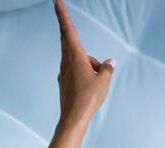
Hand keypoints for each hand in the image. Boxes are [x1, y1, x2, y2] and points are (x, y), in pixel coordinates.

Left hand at [54, 0, 112, 125]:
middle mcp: (66, 63)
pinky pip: (77, 70)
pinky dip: (86, 72)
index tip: (55, 1)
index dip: (62, 15)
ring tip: (96, 80)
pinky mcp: (65, 82)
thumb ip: (107, 68)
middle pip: (69, 41)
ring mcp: (64, 73)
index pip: (68, 31)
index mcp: (75, 57)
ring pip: (78, 59)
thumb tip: (109, 63)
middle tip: (60, 9)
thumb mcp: (103, 80)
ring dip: (89, 63)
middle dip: (68, 28)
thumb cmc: (88, 98)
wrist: (74, 118)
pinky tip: (92, 85)